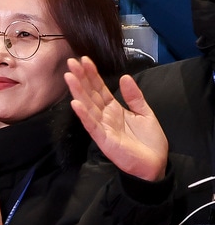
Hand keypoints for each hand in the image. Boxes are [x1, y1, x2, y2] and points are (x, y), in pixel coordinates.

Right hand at [65, 56, 167, 181]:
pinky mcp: (104, 140)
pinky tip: (75, 103)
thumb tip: (124, 77)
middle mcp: (105, 116)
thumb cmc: (149, 142)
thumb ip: (134, 96)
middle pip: (90, 94)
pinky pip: (91, 125)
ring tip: (69, 77)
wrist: (155, 164)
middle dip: (81, 78)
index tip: (85, 60)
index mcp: (114, 109)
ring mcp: (102, 127)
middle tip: (71, 62)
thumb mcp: (145, 113)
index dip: (92, 74)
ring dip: (78, 92)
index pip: (100, 88)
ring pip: (87, 106)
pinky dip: (83, 115)